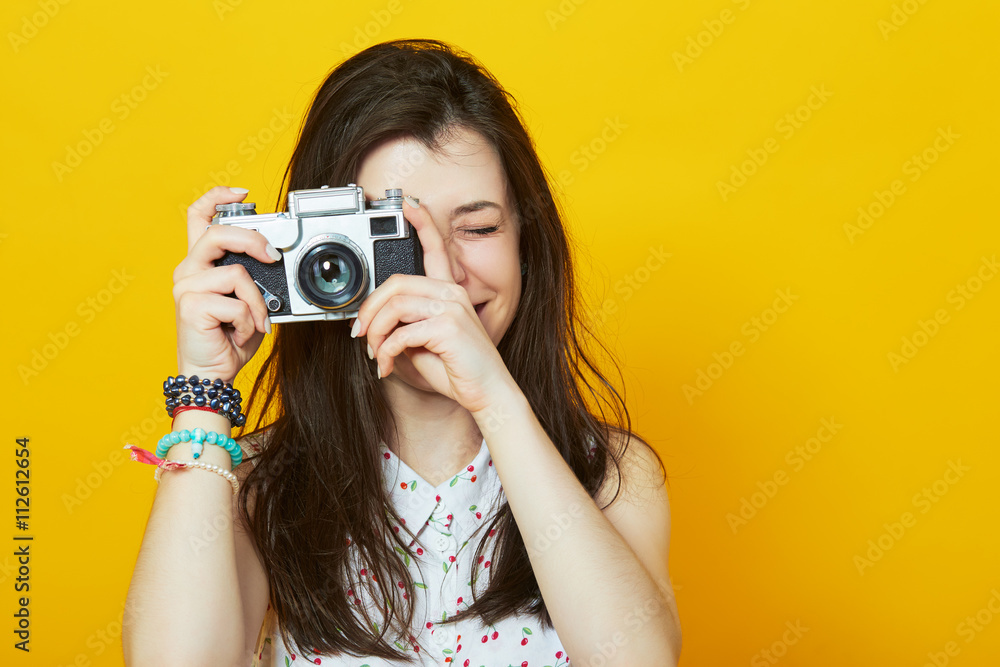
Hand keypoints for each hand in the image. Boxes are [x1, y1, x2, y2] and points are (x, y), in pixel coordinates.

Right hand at [172, 186, 278, 383]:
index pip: (197, 217)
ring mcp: (186, 287)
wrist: (213, 373)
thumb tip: (275, 258)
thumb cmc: (230, 338)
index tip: (242, 192)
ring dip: (257, 302)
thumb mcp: (248, 301)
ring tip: (255, 322)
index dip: (217, 197)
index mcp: (199, 264)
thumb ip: (253, 277)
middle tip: (273, 256)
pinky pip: (236, 302)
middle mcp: (188, 270)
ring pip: (236, 272)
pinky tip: (240, 334)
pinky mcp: (190, 306)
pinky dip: (249, 320)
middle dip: (253, 239)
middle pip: (217, 233)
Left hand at [352, 199, 514, 412]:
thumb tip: (374, 327)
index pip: (436, 249)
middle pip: (396, 283)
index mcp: (449, 292)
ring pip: (394, 307)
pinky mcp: (448, 326)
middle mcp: (452, 293)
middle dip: (370, 310)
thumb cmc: (459, 371)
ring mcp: (451, 307)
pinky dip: (387, 353)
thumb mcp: (424, 344)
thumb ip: (404, 326)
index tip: (409, 204)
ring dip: (376, 335)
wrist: (487, 394)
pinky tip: (388, 366)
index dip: (422, 223)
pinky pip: (401, 333)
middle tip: (360, 333)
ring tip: (376, 356)